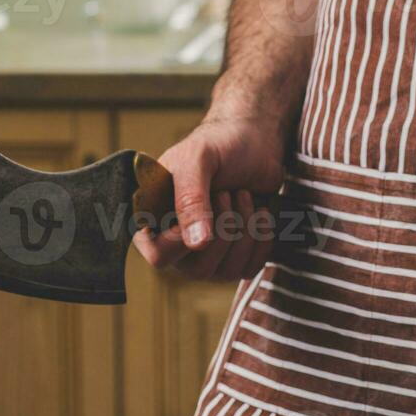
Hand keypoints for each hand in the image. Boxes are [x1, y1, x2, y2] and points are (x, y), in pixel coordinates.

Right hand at [132, 112, 287, 280]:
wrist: (255, 143)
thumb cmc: (219, 146)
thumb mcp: (197, 160)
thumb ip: (190, 198)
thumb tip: (196, 243)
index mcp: (154, 219)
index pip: (158, 255)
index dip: (184, 238)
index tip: (206, 204)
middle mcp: (176, 243)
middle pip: (197, 269)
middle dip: (223, 227)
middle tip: (227, 193)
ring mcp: (206, 255)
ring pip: (227, 272)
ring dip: (244, 230)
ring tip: (243, 196)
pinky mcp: (235, 256)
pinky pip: (249, 269)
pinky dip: (261, 240)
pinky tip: (259, 212)